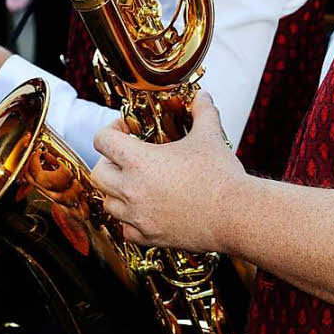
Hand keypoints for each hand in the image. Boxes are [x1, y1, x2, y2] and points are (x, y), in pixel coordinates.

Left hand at [91, 91, 245, 251]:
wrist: (235, 215)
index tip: (126, 130)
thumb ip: (202, 112)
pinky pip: (126, 230)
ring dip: (117, 191)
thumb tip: (203, 96)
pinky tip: (146, 210)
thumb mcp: (209, 135)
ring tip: (135, 183)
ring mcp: (138, 216)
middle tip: (126, 158)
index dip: (110, 130)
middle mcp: (132, 190)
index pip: (102, 141)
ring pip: (108, 203)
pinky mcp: (149, 237)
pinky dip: (130, 220)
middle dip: (108, 162)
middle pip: (98, 173)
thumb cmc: (220, 175)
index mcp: (139, 161)